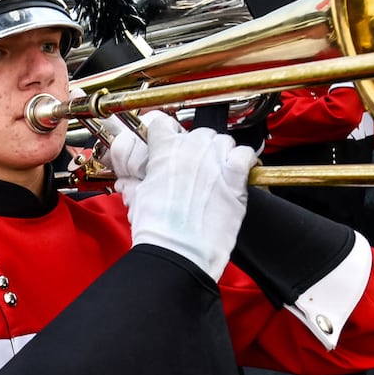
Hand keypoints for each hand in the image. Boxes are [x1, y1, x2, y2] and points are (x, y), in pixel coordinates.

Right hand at [109, 111, 255, 279]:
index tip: (169, 144)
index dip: (165, 134)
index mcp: (164, 149)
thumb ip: (134, 183)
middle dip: (197, 149)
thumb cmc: (158, 229)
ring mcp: (215, 159)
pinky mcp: (235, 175)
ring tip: (216, 174)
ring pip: (223, 141)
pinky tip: (237, 173)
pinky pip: (245, 154)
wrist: (180, 251)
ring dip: (221, 154)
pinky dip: (243, 161)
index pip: (162, 123)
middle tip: (195, 170)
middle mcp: (192, 148)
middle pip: (199, 133)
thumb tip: (128, 183)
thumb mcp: (138, 199)